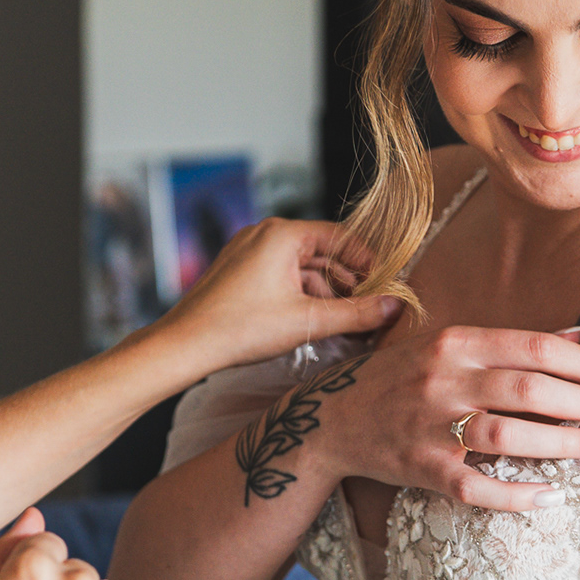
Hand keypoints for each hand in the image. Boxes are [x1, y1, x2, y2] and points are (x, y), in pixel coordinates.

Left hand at [150, 217, 402, 370]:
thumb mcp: (308, 321)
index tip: (386, 286)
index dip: (367, 262)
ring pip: (301, 267)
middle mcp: (264, 234)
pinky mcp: (239, 272)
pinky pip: (281, 276)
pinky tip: (313, 322)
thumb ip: (356, 313)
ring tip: (344, 323)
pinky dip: (300, 295)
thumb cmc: (240, 328)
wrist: (185, 345)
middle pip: (321, 252)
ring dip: (324, 293)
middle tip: (370, 310)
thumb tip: (395, 307)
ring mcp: (248, 252)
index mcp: (282, 234)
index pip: (340, 236)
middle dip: (347, 283)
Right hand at [313, 323, 579, 511]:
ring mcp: (430, 426)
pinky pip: (474, 487)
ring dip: (561, 443)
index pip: (534, 347)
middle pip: (527, 389)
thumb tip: (578, 334)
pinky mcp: (421, 468)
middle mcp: (443, 380)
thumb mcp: (451, 345)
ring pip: (506, 435)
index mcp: (456, 342)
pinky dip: (516, 495)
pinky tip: (552, 497)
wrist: (332, 416)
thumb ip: (513, 342)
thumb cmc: (402, 377)